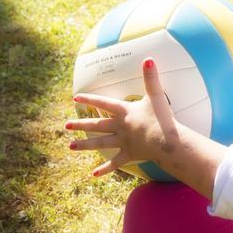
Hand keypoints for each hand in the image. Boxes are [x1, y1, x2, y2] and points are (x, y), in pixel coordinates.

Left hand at [66, 58, 179, 176]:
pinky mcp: (129, 155)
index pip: (103, 104)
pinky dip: (105, 169)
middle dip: (81, 125)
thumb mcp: (156, 96)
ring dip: (85, 145)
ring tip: (71, 147)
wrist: (166, 142)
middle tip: (66, 126)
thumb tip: (149, 58)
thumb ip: (151, 78)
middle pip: (97, 125)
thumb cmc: (162, 118)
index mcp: (125, 112)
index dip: (90, 100)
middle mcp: (120, 127)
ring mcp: (123, 142)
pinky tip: (93, 174)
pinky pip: (115, 163)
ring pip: (100, 144)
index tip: (76, 98)